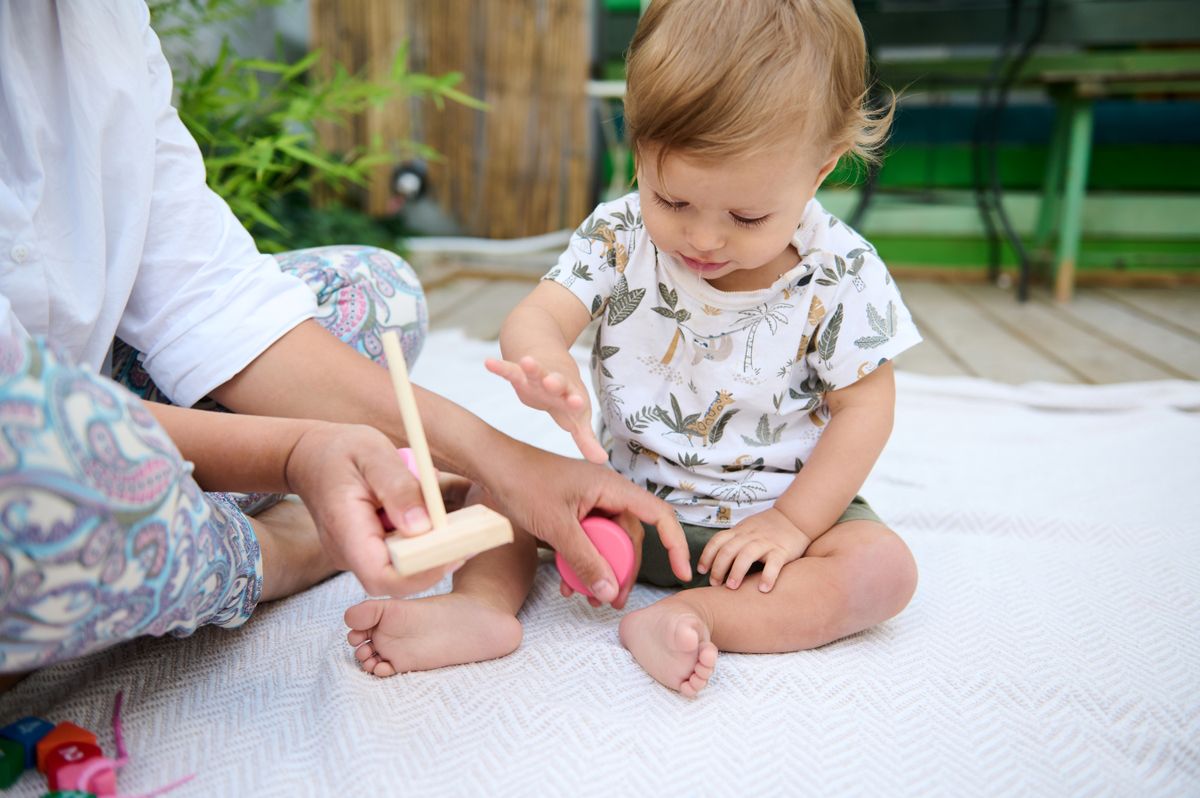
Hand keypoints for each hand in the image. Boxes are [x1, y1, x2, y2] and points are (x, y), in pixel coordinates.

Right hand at [284, 422, 457, 595]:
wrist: (309, 456)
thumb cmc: (340, 450)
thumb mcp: (373, 454)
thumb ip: (398, 488)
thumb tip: (424, 528)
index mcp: (346, 531)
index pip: (383, 577)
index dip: (422, 573)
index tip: (454, 550)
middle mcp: (348, 553)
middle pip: (397, 580)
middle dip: (435, 563)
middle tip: (469, 538)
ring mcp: (356, 556)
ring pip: (401, 569)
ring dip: (431, 550)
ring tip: (456, 524)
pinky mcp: (366, 550)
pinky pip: (398, 555)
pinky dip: (420, 541)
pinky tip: (434, 518)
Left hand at [480, 446, 688, 608]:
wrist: (492, 465)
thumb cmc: (524, 483)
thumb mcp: (557, 527)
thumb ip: (584, 560)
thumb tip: (609, 592)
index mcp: (612, 488)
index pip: (659, 515)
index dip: (675, 544)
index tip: (682, 572)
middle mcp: (607, 493)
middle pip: (631, 537)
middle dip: (625, 571)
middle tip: (613, 600)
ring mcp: (590, 502)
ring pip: (608, 542)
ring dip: (602, 570)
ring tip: (591, 598)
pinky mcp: (574, 511)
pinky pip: (589, 540)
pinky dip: (583, 561)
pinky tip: (568, 583)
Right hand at [484, 355, 606, 463]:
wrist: (550, 364)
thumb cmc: (565, 398)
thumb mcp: (576, 418)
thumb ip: (586, 440)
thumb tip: (601, 461)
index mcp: (571, 396)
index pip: (575, 401)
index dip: (575, 402)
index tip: (577, 403)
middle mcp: (556, 384)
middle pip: (557, 382)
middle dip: (555, 382)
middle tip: (553, 382)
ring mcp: (538, 377)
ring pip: (535, 371)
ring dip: (532, 367)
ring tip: (526, 362)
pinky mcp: (520, 373)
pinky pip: (509, 370)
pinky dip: (501, 367)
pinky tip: (489, 362)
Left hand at [697, 507, 811, 592]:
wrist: (795, 517)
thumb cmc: (767, 529)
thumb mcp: (746, 530)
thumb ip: (733, 542)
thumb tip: (714, 564)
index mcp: (739, 531)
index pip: (717, 541)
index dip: (707, 555)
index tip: (701, 571)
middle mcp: (750, 536)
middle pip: (729, 549)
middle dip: (718, 567)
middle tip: (714, 584)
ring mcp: (766, 542)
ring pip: (747, 555)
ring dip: (737, 571)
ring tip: (732, 588)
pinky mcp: (782, 550)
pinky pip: (774, 563)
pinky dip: (768, 576)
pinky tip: (763, 589)